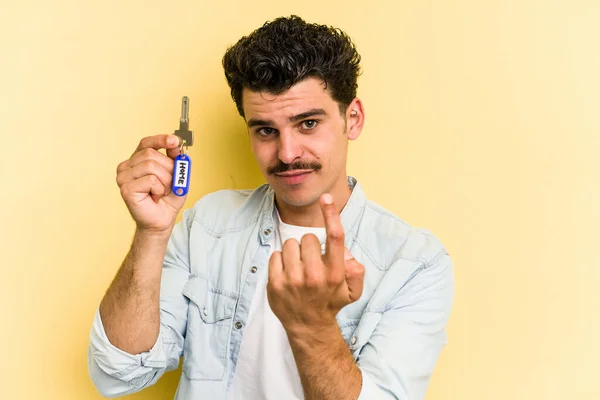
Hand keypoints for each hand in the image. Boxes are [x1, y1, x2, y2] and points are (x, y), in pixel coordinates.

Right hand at [116, 134, 186, 233]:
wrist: (162, 220)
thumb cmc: (167, 198)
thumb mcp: (177, 175)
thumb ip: (175, 158)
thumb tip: (175, 143)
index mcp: (137, 160)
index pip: (146, 143)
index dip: (160, 140)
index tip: (174, 140)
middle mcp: (127, 166)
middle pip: (151, 154)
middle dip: (167, 168)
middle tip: (169, 183)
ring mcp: (124, 177)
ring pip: (151, 166)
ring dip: (164, 180)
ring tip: (161, 191)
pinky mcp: (126, 188)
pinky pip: (150, 180)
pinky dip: (159, 189)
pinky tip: (155, 196)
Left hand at [267, 193, 365, 333]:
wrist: (308, 326)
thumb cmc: (329, 302)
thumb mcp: (352, 291)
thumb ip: (356, 271)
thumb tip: (345, 253)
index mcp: (335, 274)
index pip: (335, 237)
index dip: (331, 214)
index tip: (326, 197)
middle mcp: (314, 276)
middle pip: (308, 237)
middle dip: (310, 246)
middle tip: (312, 262)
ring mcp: (293, 280)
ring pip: (290, 244)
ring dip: (295, 252)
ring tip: (299, 268)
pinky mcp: (275, 284)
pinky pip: (276, 255)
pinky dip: (280, 261)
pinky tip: (287, 274)